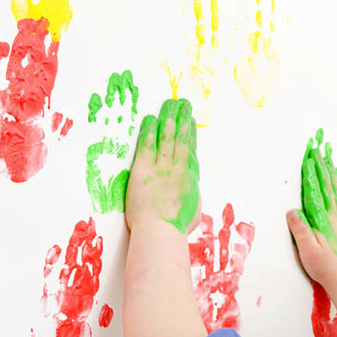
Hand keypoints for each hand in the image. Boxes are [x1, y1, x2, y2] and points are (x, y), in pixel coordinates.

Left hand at [126, 98, 200, 232]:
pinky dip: (150, 130)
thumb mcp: (191, 214)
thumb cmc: (175, 229)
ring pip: (168, 137)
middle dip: (182, 119)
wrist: (161, 232)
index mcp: (190, 180)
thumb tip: (191, 200)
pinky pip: (148, 145)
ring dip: (169, 118)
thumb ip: (191, 201)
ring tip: (170, 104)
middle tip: (183, 104)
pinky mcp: (144, 169)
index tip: (191, 123)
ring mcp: (163, 168)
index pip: (191, 151)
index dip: (191, 135)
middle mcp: (179, 169)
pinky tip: (151, 119)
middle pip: (182, 139)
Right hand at [287, 130, 336, 287]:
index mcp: (323, 220)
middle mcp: (334, 216)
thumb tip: (293, 211)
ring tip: (330, 159)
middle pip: (328, 186)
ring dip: (332, 173)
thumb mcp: (307, 250)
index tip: (309, 157)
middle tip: (319, 150)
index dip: (312, 174)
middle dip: (322, 166)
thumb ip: (300, 230)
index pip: (315, 191)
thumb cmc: (324, 267)